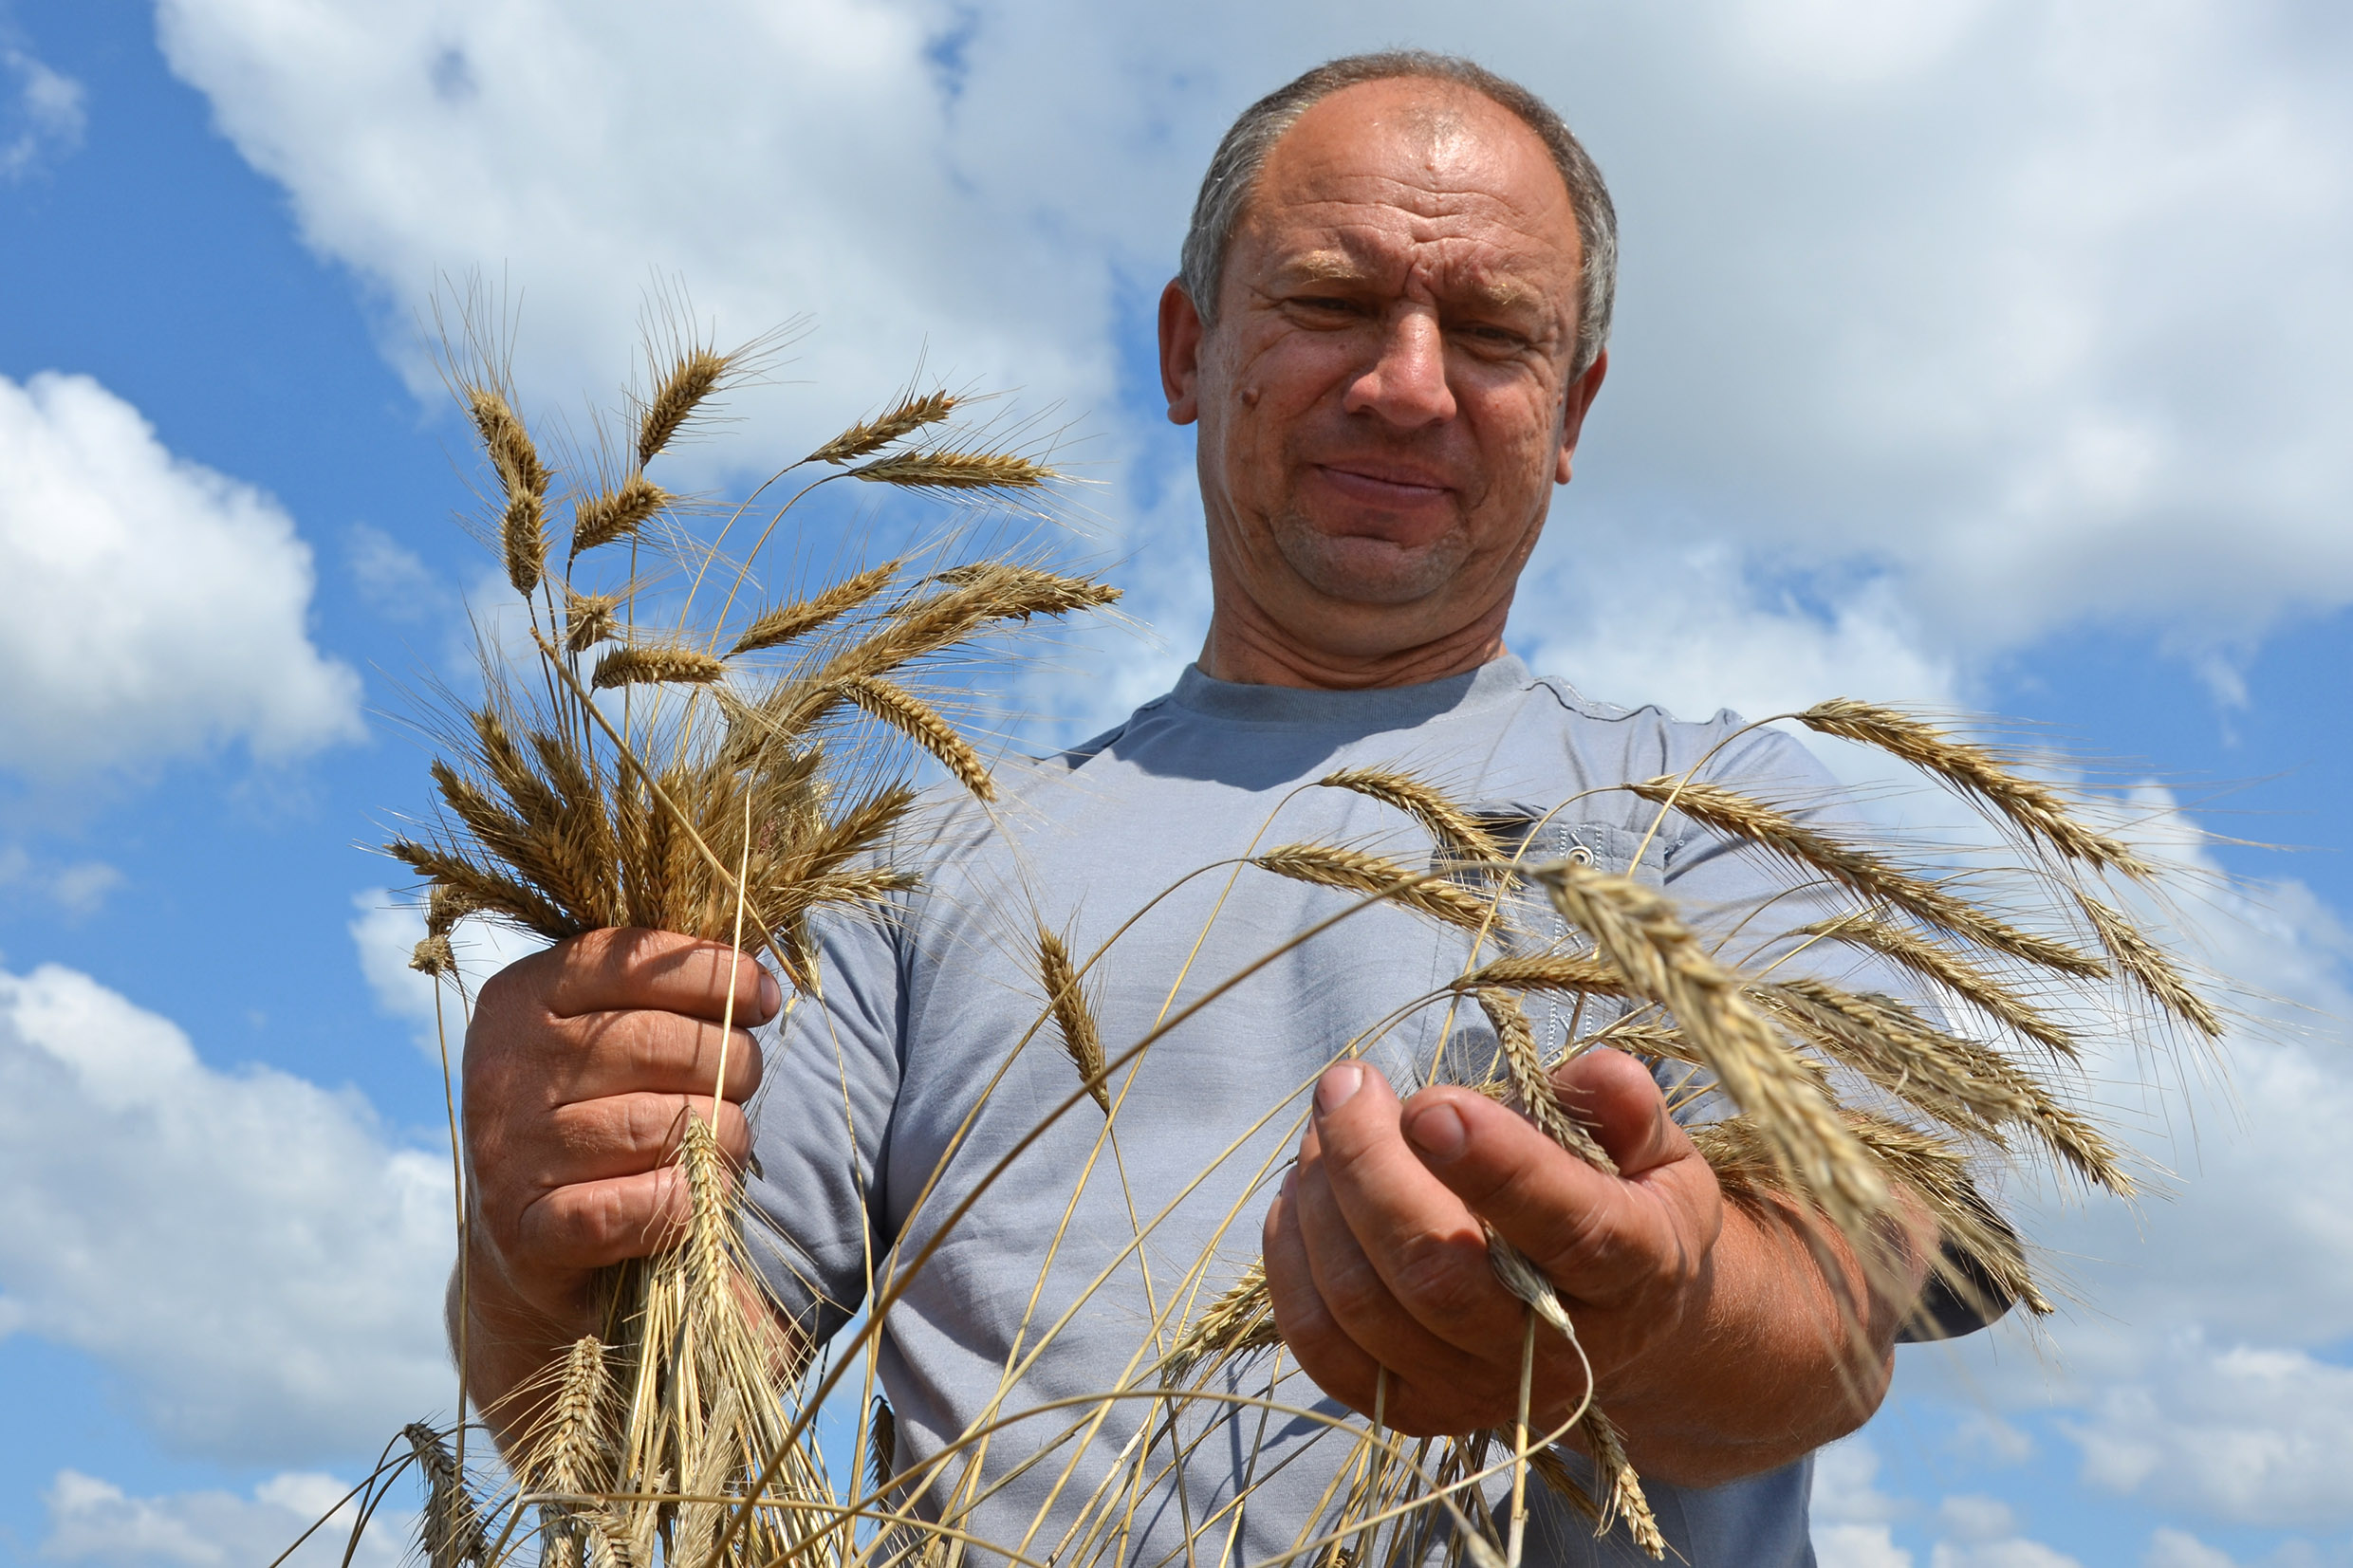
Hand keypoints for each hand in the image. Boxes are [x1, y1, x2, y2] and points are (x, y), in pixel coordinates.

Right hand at [461, 928, 775, 1336]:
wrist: (524, 1237)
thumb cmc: (592, 1112)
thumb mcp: (608, 1031)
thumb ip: (663, 993)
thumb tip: (755, 980)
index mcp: (521, 997)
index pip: (630, 961)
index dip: (713, 974)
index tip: (763, 997)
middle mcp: (505, 1067)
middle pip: (657, 1042)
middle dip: (730, 1061)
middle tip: (744, 1079)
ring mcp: (509, 1151)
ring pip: (660, 1125)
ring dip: (722, 1135)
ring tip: (728, 1140)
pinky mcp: (527, 1229)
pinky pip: (640, 1204)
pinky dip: (684, 1200)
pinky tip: (692, 1192)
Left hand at [1261, 1049, 1722, 1440]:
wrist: (1631, 1337)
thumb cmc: (1631, 1213)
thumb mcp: (1661, 1154)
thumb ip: (1628, 1110)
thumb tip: (1597, 1073)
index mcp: (1633, 1271)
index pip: (1566, 1227)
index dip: (1493, 1164)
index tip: (1429, 1102)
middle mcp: (1555, 1350)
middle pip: (1438, 1272)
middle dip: (1369, 1165)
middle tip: (1346, 1083)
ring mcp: (1480, 1390)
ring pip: (1368, 1306)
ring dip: (1323, 1201)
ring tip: (1325, 1123)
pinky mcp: (1419, 1410)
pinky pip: (1326, 1350)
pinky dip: (1293, 1265)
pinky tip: (1301, 1193)